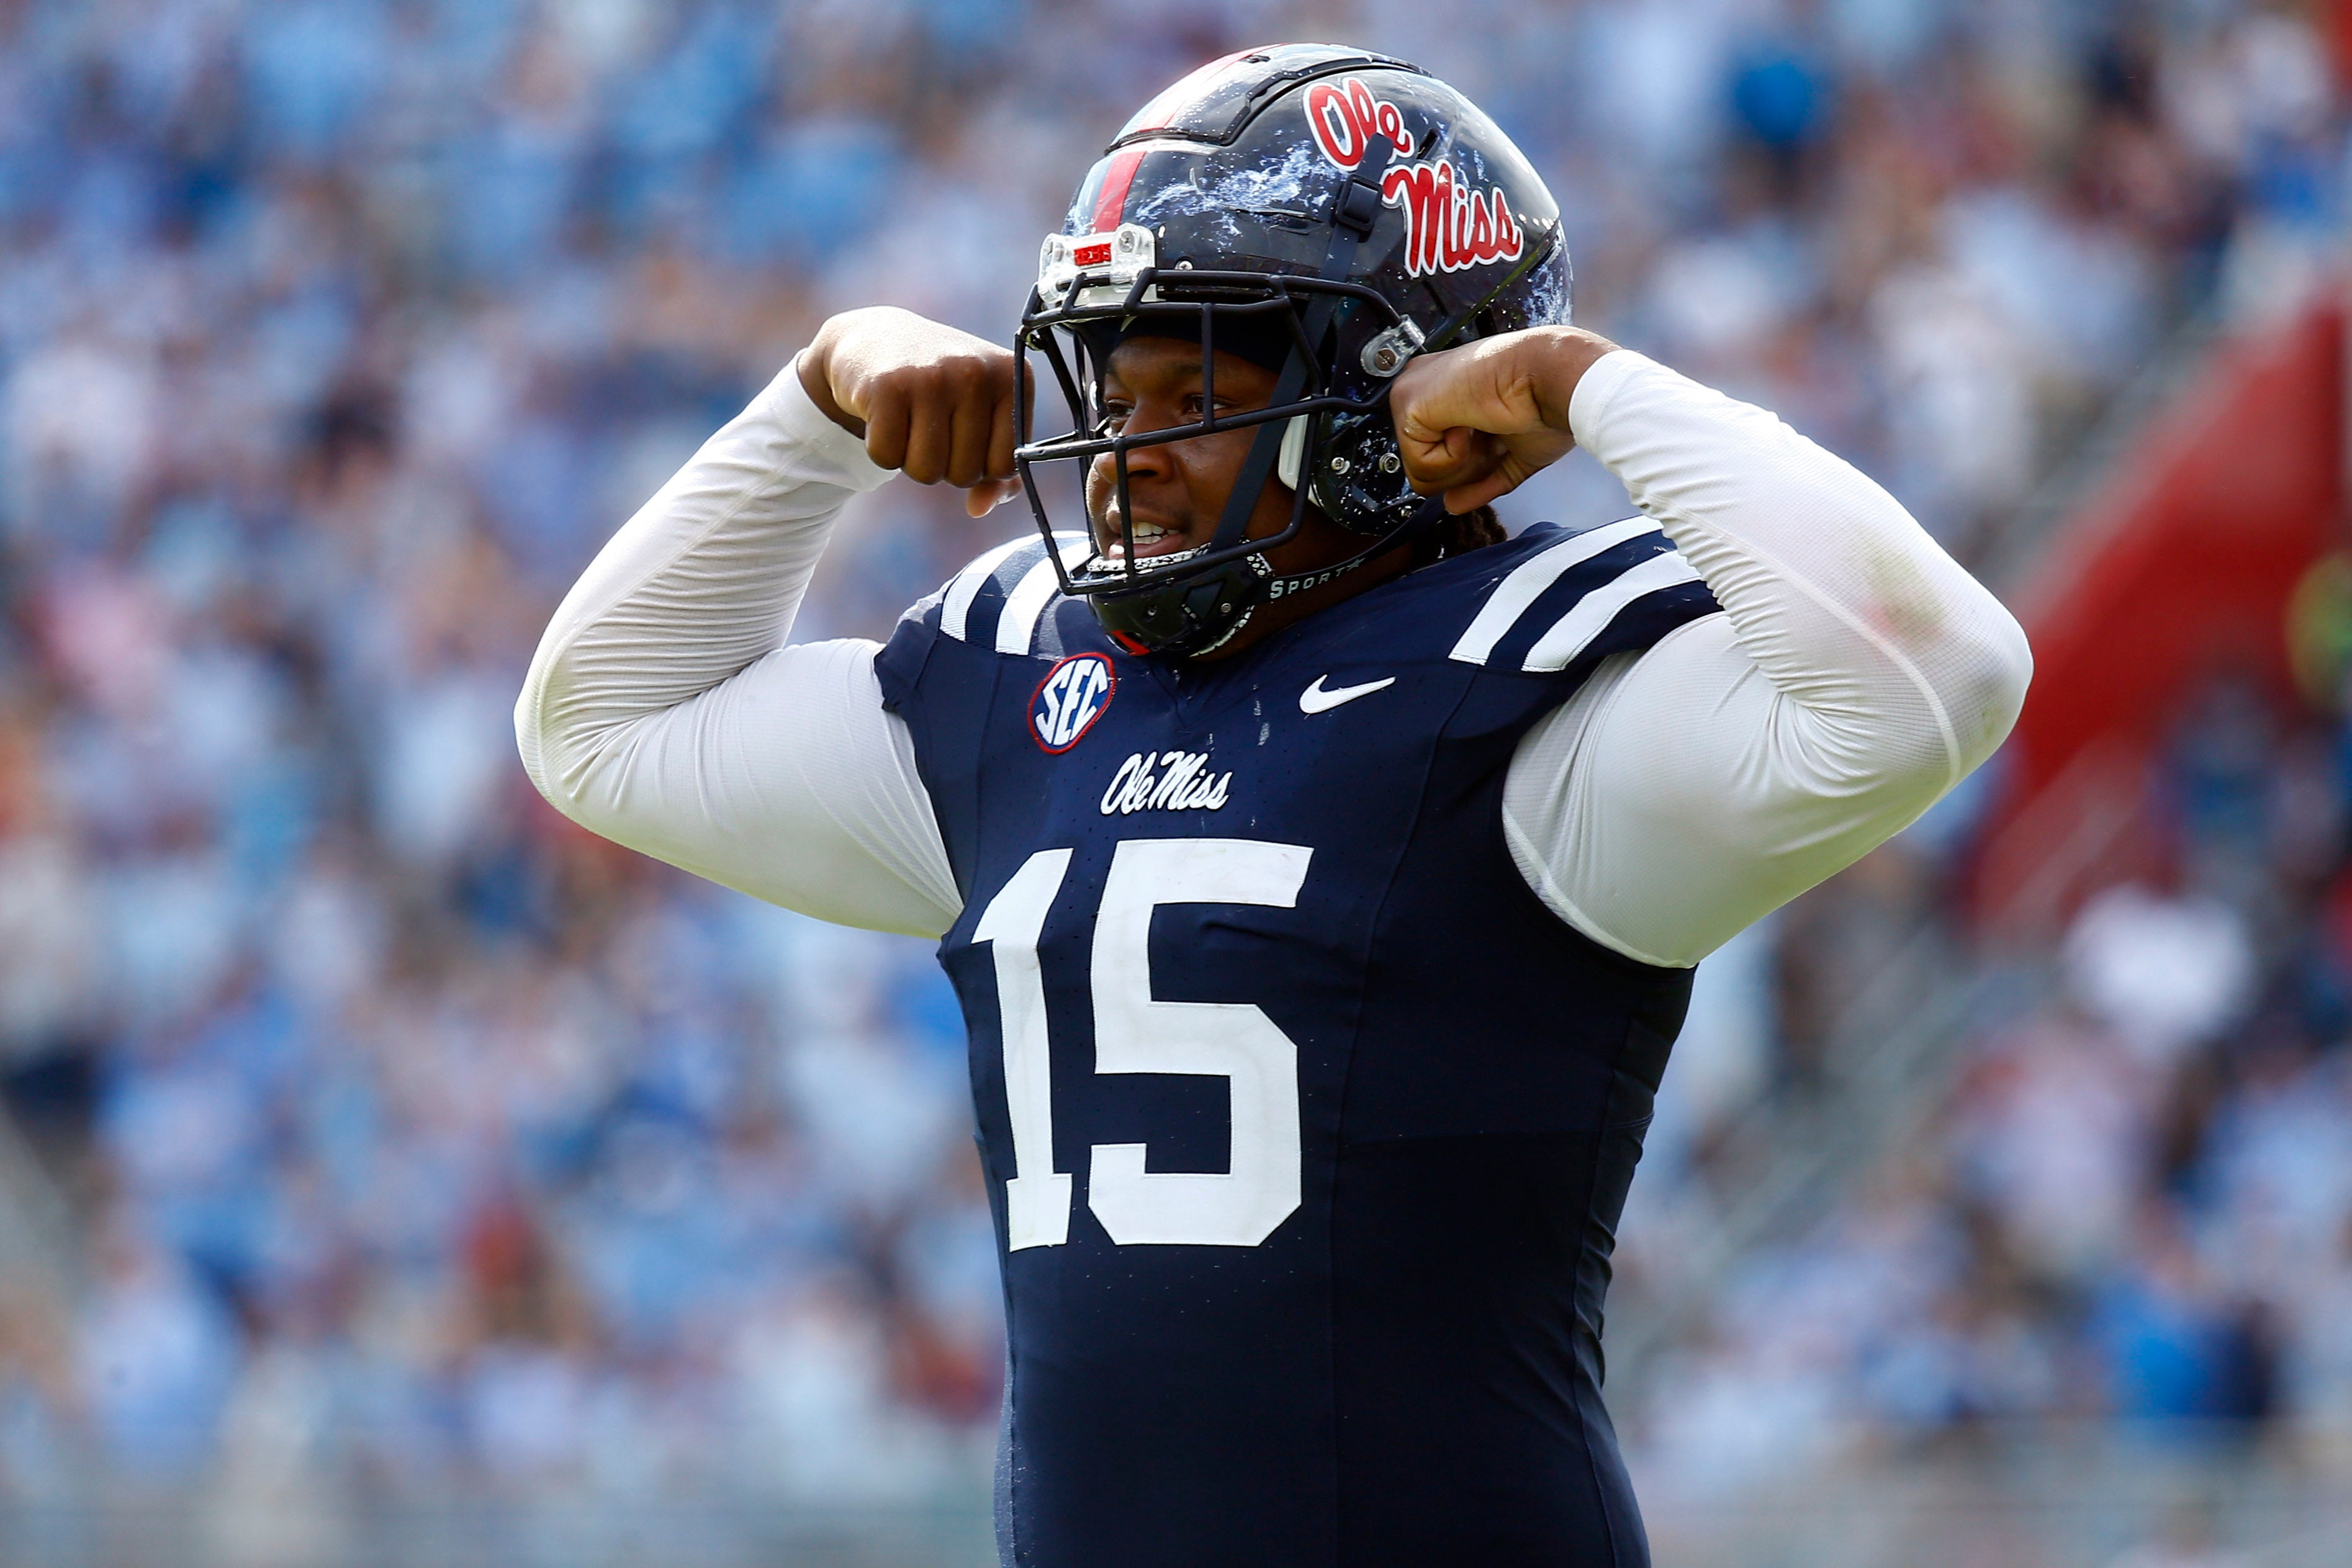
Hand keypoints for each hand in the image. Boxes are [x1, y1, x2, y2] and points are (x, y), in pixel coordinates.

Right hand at [797, 307, 1029, 516]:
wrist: (876, 339)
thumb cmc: (940, 388)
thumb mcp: (981, 418)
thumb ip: (997, 472)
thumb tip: (979, 509)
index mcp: (1013, 379)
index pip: (1004, 467)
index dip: (979, 465)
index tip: (964, 436)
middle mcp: (977, 372)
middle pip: (964, 475)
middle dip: (943, 464)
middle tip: (930, 424)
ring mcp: (932, 377)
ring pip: (926, 472)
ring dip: (911, 460)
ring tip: (909, 420)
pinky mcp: (886, 386)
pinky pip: (887, 457)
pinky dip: (881, 449)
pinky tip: (883, 415)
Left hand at [1388, 326, 1618, 513]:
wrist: (1554, 379)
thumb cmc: (1544, 400)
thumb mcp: (1508, 455)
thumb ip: (1478, 482)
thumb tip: (1452, 505)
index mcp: (1441, 392)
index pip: (1433, 454)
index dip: (1472, 463)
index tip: (1498, 436)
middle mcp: (1420, 387)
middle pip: (1422, 467)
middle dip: (1466, 468)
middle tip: (1493, 435)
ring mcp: (1410, 393)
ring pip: (1420, 473)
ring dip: (1463, 464)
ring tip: (1484, 428)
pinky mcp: (1408, 405)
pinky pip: (1421, 467)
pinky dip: (1455, 459)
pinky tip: (1472, 425)